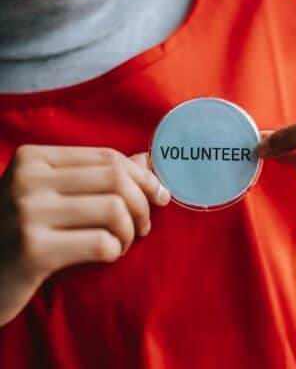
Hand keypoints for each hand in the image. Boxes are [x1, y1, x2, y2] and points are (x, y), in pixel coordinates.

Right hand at [0, 145, 169, 326]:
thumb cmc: (20, 230)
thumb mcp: (50, 193)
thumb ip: (96, 175)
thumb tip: (147, 159)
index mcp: (34, 158)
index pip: (107, 157)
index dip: (143, 176)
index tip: (159, 194)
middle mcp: (28, 179)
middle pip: (115, 179)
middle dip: (142, 204)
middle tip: (144, 225)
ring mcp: (28, 213)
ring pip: (114, 209)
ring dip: (130, 231)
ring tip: (123, 242)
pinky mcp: (32, 251)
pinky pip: (101, 243)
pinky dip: (115, 250)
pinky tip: (107, 255)